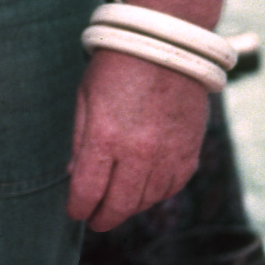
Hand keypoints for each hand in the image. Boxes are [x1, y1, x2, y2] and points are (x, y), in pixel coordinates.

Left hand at [66, 46, 213, 231]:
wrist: (166, 44)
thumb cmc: (116, 66)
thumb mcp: (86, 97)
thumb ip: (80, 140)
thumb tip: (74, 176)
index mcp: (106, 136)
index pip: (88, 190)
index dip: (78, 207)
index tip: (74, 212)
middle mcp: (139, 152)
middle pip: (119, 204)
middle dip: (103, 218)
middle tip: (95, 221)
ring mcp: (168, 155)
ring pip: (147, 200)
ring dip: (129, 207)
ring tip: (116, 204)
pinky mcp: (189, 152)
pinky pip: (171, 187)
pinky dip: (156, 194)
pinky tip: (144, 190)